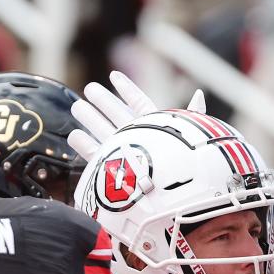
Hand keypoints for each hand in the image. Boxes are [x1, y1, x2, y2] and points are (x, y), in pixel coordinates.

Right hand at [68, 70, 207, 160]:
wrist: (169, 198)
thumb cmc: (183, 165)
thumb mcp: (190, 135)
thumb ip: (192, 114)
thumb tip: (200, 94)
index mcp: (156, 128)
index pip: (140, 103)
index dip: (127, 89)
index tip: (114, 76)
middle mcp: (140, 140)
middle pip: (118, 115)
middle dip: (104, 101)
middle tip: (89, 88)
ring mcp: (125, 155)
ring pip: (104, 133)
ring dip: (90, 119)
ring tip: (77, 106)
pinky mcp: (113, 171)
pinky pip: (96, 156)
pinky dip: (85, 145)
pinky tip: (74, 135)